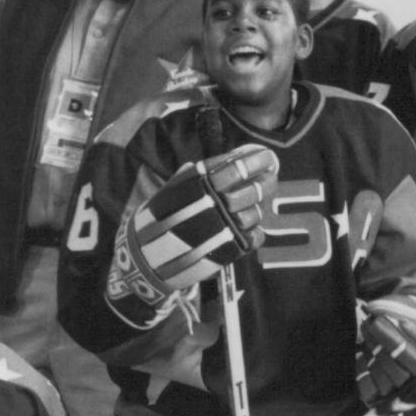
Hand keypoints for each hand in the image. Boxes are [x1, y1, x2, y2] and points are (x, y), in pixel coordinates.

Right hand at [106, 145, 277, 322]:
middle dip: (264, 178)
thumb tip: (228, 157)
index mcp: (195, 187)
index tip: (263, 154)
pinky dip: (255, 231)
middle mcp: (210, 207)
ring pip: (254, 213)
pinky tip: (248, 226)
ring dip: (257, 205)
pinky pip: (255, 237)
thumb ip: (196, 175)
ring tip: (251, 202)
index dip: (252, 159)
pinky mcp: (227, 252)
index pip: (233, 168)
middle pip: (250, 189)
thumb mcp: (170, 191)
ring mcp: (221, 231)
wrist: (145, 261)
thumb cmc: (158, 220)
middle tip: (271, 171)